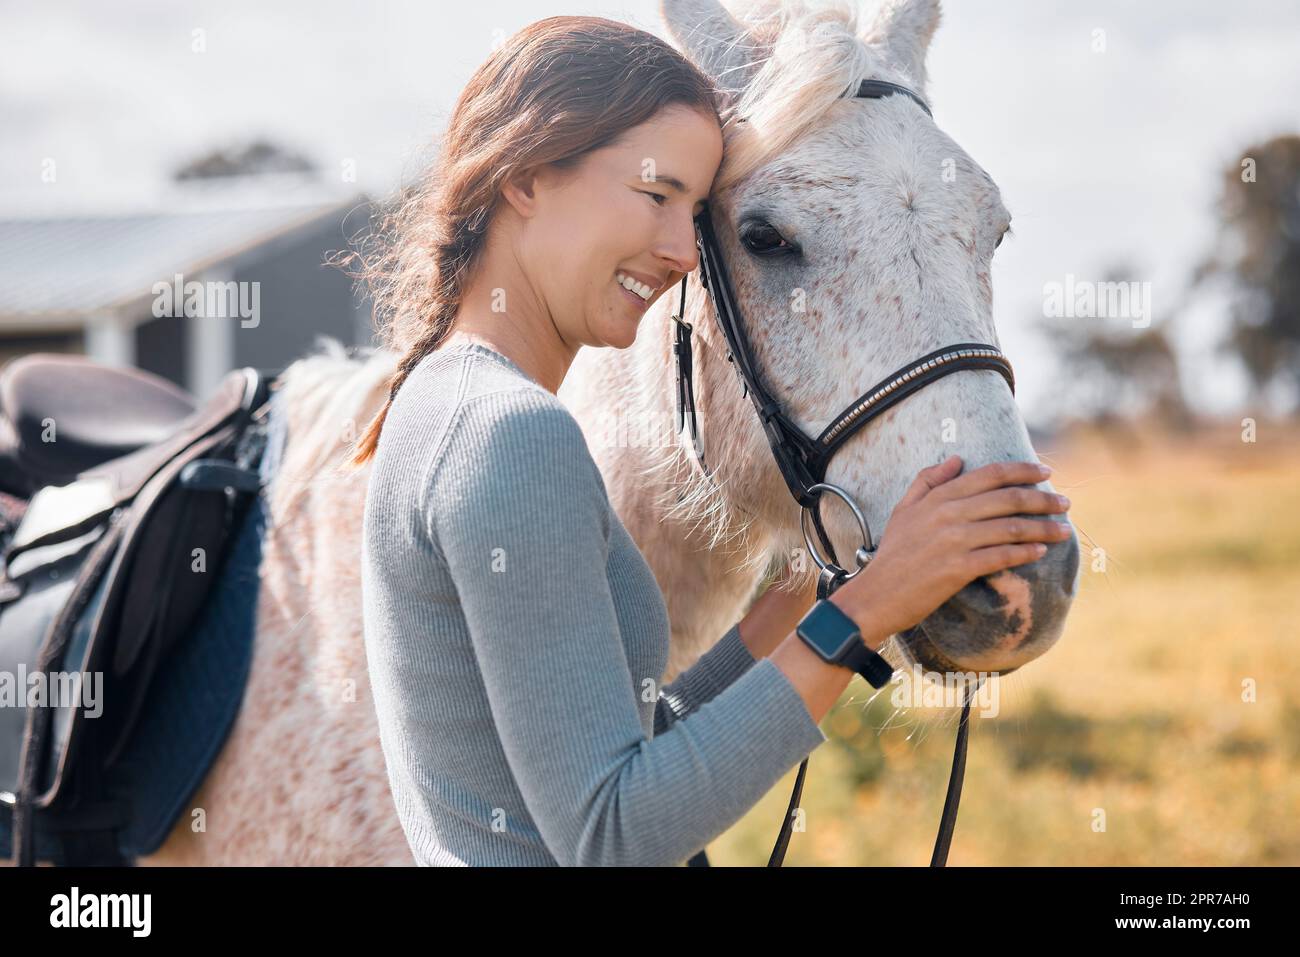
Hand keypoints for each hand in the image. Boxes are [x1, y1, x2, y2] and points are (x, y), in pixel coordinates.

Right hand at [830, 455, 1070, 643]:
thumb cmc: (892, 553)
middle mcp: (948, 514)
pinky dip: (1025, 552)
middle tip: (1065, 503)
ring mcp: (954, 541)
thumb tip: (956, 460)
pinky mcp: (958, 569)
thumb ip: (928, 481)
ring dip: (1043, 528)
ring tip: (1063, 529)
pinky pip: (1001, 556)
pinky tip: (1040, 552)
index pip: (989, 475)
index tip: (1045, 471)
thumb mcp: (903, 509)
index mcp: (938, 497)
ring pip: (1010, 527)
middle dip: (1042, 499)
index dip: (1022, 470)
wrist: (877, 594)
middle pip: (1007, 499)